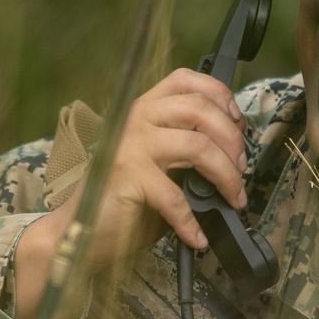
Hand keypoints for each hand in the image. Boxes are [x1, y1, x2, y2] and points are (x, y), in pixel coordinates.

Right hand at [14, 69, 247, 318]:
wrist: (77, 229)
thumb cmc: (122, 199)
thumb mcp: (158, 164)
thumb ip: (186, 151)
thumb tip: (233, 155)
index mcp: (144, 110)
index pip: (186, 80)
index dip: (220, 95)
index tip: (239, 125)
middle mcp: (136, 118)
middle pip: (200, 109)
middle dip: (232, 139)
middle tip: (241, 168)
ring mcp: (131, 145)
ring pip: (198, 146)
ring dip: (226, 175)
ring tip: (233, 198)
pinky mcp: (127, 175)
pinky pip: (175, 197)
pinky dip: (192, 221)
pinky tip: (197, 237)